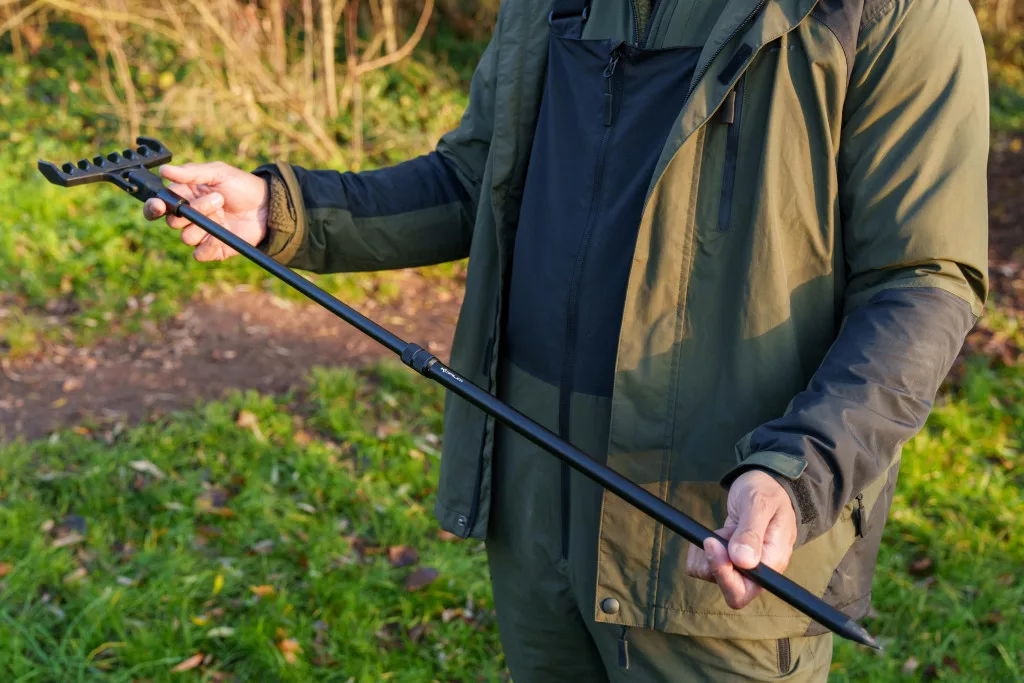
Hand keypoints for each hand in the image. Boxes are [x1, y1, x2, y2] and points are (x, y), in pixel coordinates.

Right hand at [143, 162, 268, 261]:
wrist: (268, 206)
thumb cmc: (242, 186)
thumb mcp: (218, 172)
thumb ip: (191, 172)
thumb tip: (164, 170)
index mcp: (185, 196)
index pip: (159, 205)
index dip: (154, 207)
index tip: (160, 205)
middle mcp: (189, 217)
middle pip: (172, 222)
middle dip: (193, 210)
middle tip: (217, 199)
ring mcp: (202, 234)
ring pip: (186, 237)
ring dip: (205, 224)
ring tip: (224, 211)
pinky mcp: (214, 249)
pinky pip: (199, 254)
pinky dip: (208, 245)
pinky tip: (222, 233)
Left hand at [686, 469, 797, 608]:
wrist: (762, 484)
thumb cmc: (766, 491)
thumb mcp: (759, 503)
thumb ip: (751, 531)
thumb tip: (743, 562)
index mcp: (773, 561)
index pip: (745, 590)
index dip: (724, 576)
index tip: (712, 544)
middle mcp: (758, 571)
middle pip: (730, 591)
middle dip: (712, 565)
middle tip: (712, 537)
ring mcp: (742, 568)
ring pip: (711, 576)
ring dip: (708, 553)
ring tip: (725, 530)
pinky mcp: (728, 561)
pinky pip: (703, 566)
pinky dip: (702, 550)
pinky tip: (718, 534)